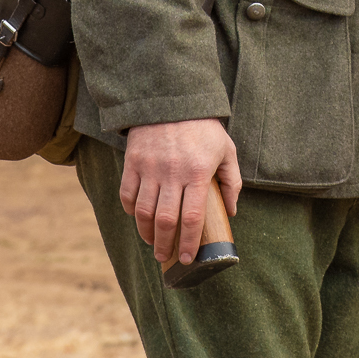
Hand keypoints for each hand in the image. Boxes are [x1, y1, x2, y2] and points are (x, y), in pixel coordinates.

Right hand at [119, 118, 241, 265]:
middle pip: (165, 220)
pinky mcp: (133, 162)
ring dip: (146, 233)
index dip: (189, 242)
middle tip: (166, 257)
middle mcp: (172, 173)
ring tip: (153, 242)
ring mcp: (150, 168)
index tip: (187, 258)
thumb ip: (231, 182)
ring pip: (143, 212)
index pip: (192, 217)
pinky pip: (127, 194)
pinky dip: (131, 211)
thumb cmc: (204, 128)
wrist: (174, 99)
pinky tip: (138, 218)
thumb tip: (230, 212)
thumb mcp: (227, 151)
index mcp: (198, 172)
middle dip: (165, 245)